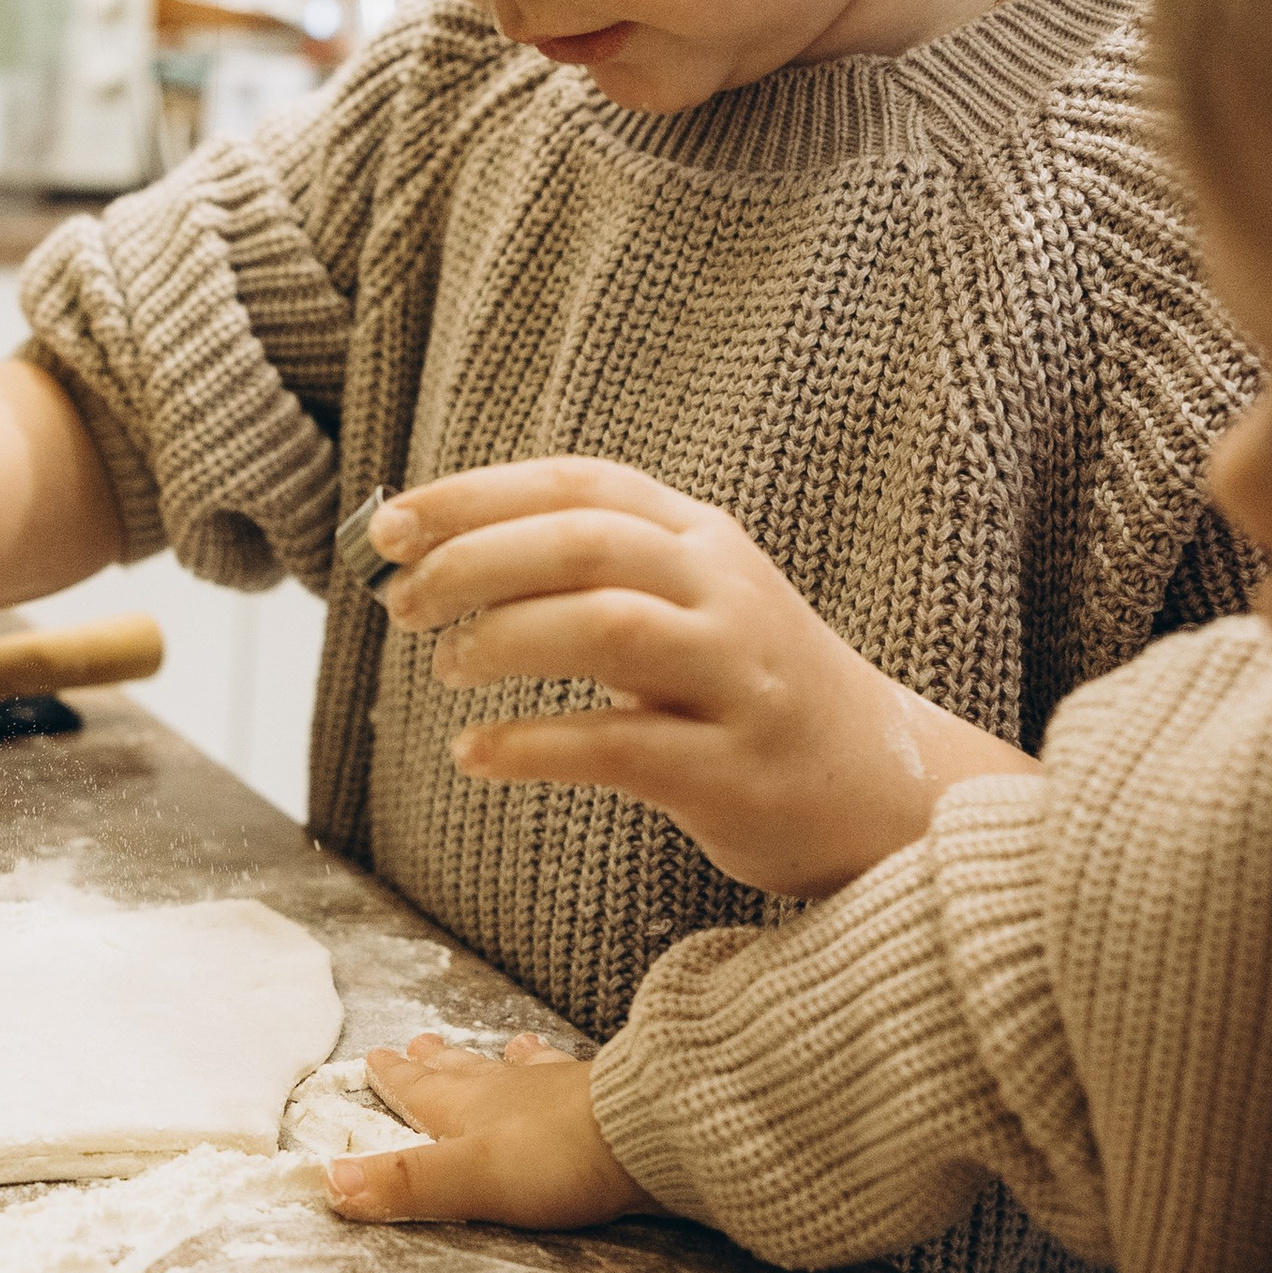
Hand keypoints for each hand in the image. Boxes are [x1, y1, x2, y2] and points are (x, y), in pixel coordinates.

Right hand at [322, 1031, 650, 1229]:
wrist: (652, 1130)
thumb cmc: (556, 1158)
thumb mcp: (468, 1179)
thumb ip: (404, 1182)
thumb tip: (328, 1181)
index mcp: (469, 1109)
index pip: (421, 1091)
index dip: (395, 1079)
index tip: (373, 1057)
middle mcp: (509, 1090)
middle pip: (464, 1073)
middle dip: (437, 1063)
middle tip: (418, 1042)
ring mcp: (559, 1089)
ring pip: (517, 1069)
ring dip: (497, 1061)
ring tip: (498, 1046)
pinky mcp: (604, 1096)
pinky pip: (569, 1075)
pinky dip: (557, 1067)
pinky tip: (568, 1063)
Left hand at [369, 461, 1031, 900]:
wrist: (881, 788)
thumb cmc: (745, 692)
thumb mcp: (684, 607)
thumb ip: (584, 576)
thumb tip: (432, 563)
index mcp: (702, 540)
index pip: (581, 485)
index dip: (476, 496)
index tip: (389, 524)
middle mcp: (725, 594)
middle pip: (586, 544)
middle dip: (475, 561)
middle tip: (403, 600)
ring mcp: (738, 680)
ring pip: (608, 626)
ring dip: (505, 640)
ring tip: (447, 666)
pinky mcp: (734, 771)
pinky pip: (618, 745)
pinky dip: (532, 745)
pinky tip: (476, 754)